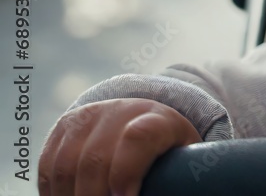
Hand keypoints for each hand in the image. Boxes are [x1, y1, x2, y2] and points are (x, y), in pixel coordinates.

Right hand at [38, 98, 201, 195]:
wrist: (146, 119)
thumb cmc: (170, 153)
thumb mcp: (183, 161)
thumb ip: (179, 178)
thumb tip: (166, 190)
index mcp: (158, 119)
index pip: (138, 138)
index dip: (127, 171)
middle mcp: (121, 111)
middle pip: (95, 159)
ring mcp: (90, 116)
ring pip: (66, 165)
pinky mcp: (65, 126)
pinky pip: (48, 165)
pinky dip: (52, 191)